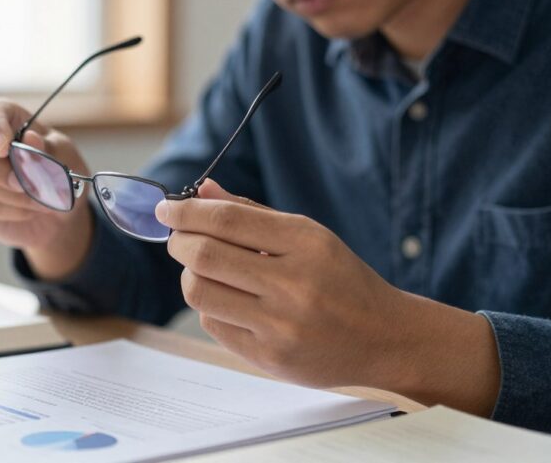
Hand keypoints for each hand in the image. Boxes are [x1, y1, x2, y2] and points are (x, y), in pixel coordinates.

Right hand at [0, 99, 93, 279]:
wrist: (62, 215)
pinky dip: (15, 210)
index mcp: (8, 121)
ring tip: (41, 200)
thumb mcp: (66, 158)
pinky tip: (31, 211)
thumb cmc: (61, 175)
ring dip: (11, 194)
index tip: (5, 148)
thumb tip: (30, 138)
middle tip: (21, 183)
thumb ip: (49, 149)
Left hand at [155, 179, 500, 414]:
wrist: (385, 339)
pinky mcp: (269, 358)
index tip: (165, 209)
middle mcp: (294, 284)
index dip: (186, 212)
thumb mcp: (308, 237)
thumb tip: (200, 193)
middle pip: (204, 256)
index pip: (228, 220)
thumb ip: (252, 214)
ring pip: (200, 292)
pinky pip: (213, 324)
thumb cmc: (342, 281)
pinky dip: (210, 306)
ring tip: (205, 270)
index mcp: (307, 243)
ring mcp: (280, 326)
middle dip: (179, 242)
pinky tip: (229, 300)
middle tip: (178, 238)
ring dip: (190, 275)